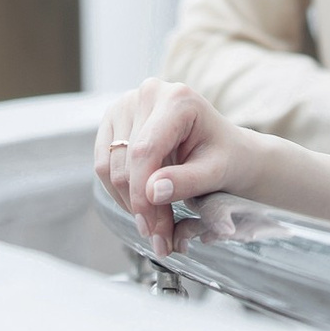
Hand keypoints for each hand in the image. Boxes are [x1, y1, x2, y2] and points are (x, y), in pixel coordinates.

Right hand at [95, 79, 258, 255]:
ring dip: (128, 202)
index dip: (142, 195)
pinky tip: (141, 205)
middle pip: (126, 161)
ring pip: (108, 166)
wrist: (226, 150)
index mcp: (177, 99)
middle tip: (157, 237)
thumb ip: (186, 181)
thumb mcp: (216, 172)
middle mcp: (148, 93)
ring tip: (152, 226)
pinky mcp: (115, 121)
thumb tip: (152, 192)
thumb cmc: (226, 157)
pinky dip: (119, 192)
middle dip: (140, 206)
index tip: (151, 228)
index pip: (145, 151)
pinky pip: (103, 164)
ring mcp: (127, 104)